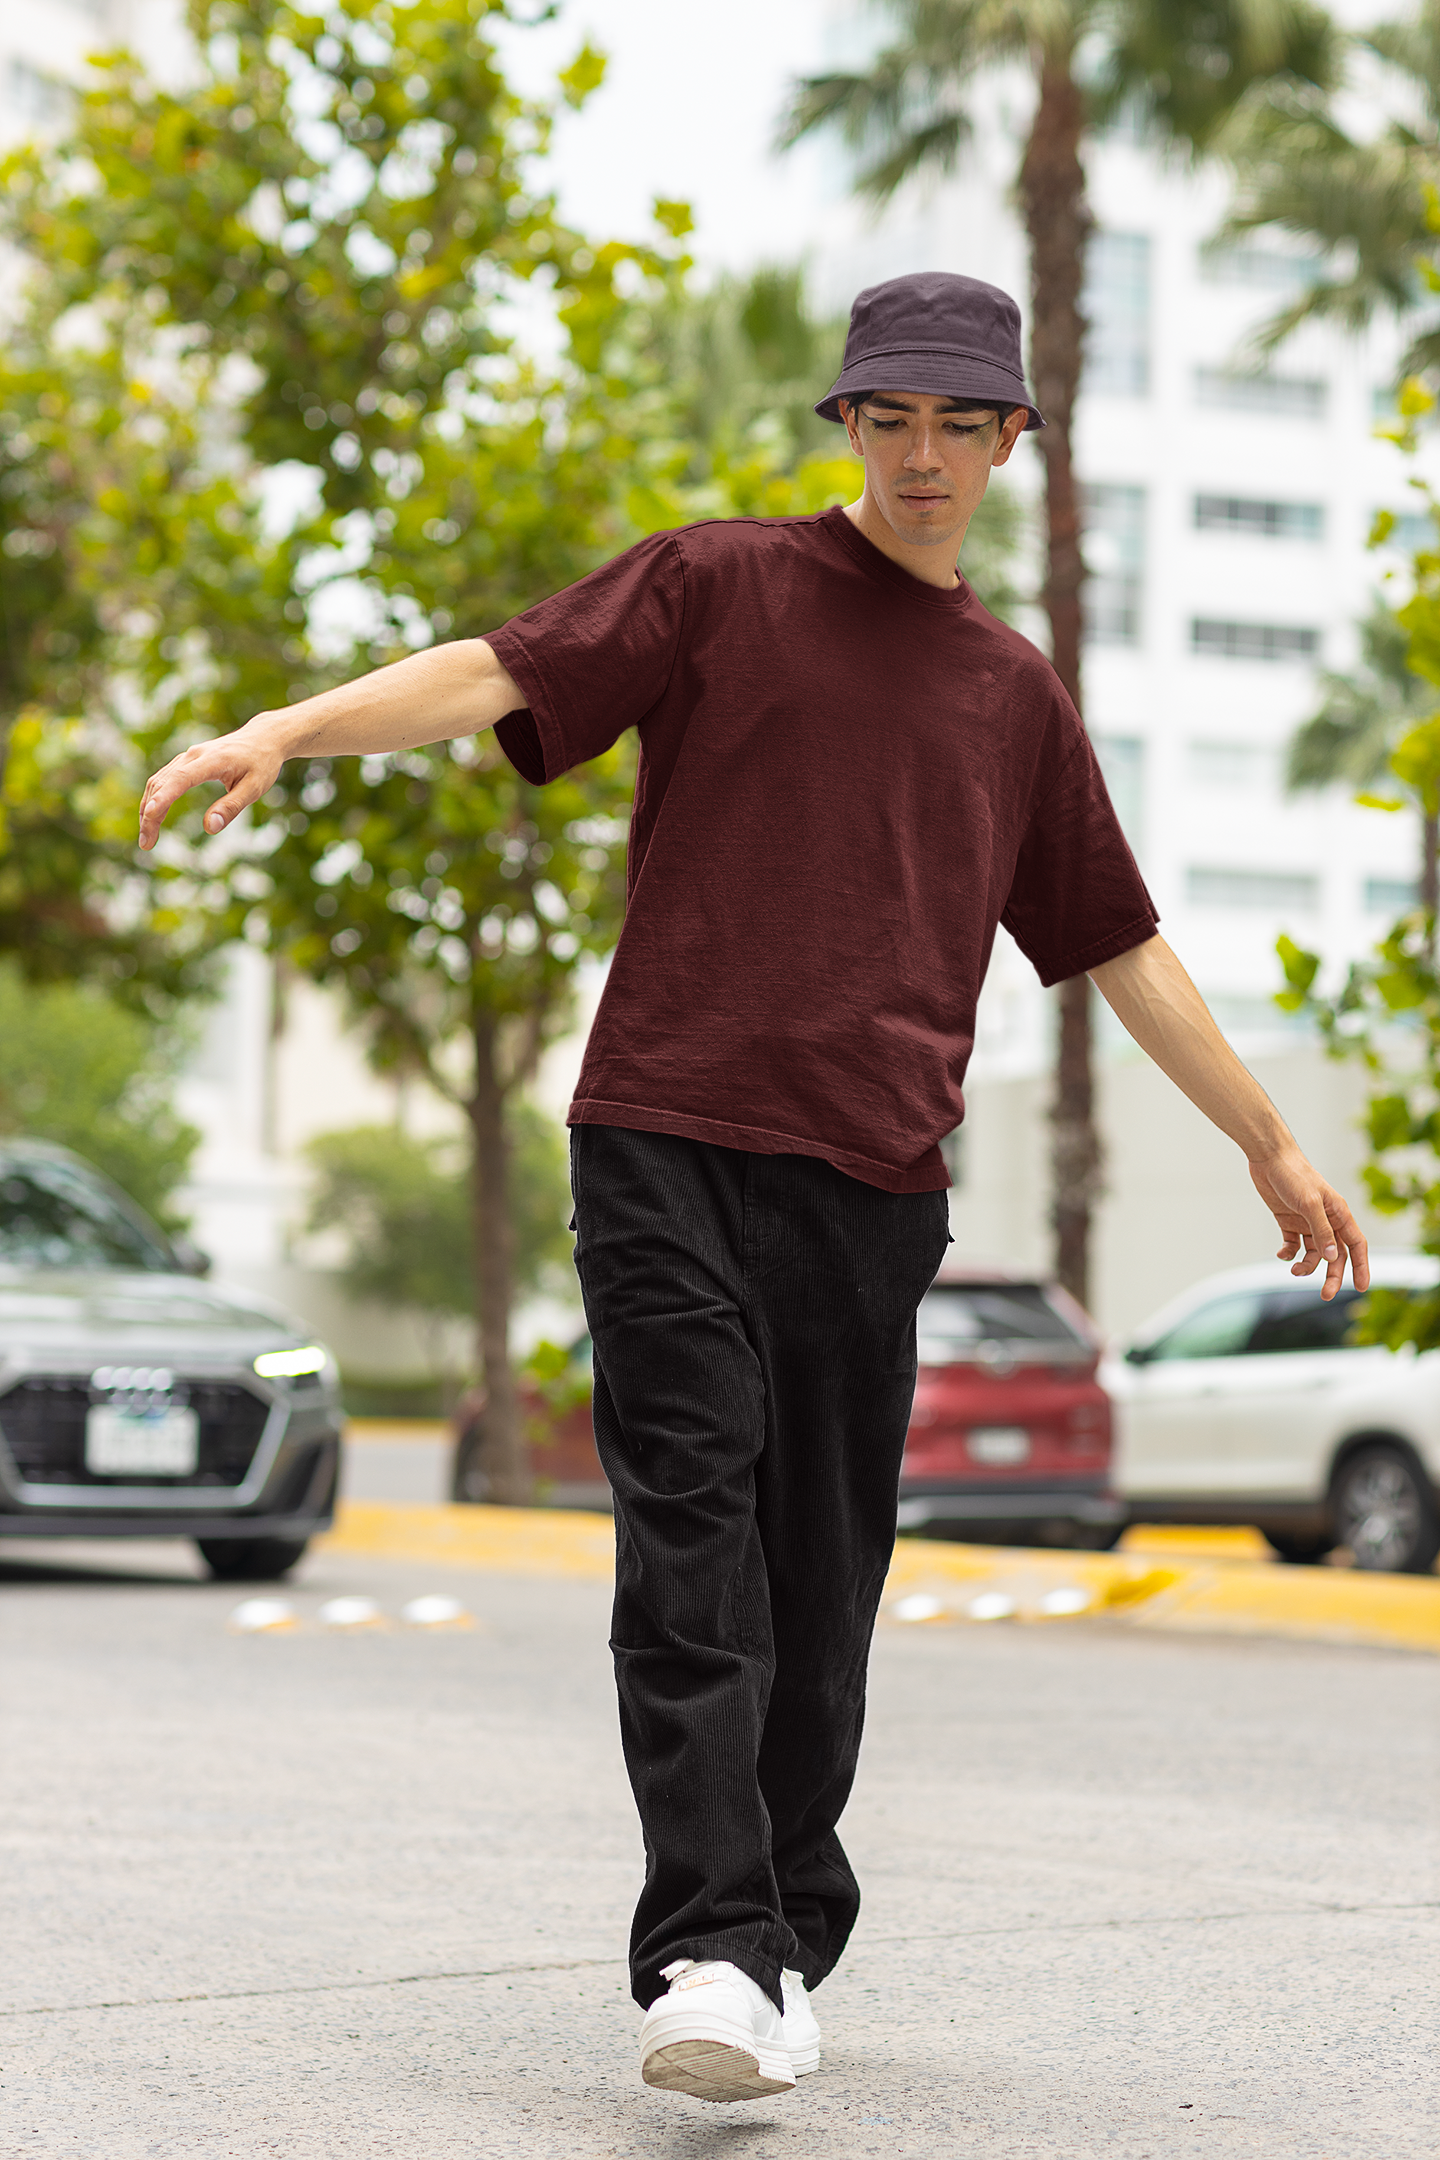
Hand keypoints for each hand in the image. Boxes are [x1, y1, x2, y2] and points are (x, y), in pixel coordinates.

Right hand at [138, 721, 284, 850]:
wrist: (263, 737)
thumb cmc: (261, 764)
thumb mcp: (254, 788)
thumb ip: (231, 807)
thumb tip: (210, 827)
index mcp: (213, 760)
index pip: (182, 779)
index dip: (164, 797)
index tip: (150, 816)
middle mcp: (194, 755)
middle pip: (163, 783)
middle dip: (150, 814)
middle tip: (146, 843)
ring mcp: (187, 756)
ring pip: (158, 781)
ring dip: (148, 808)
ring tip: (146, 838)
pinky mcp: (186, 761)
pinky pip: (163, 779)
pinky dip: (154, 798)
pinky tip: (151, 816)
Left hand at [1248, 1148, 1369, 1300]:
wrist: (1268, 1157)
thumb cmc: (1294, 1175)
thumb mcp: (1309, 1203)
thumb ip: (1321, 1230)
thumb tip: (1332, 1257)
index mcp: (1339, 1213)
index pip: (1356, 1245)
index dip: (1362, 1266)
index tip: (1361, 1287)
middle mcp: (1325, 1219)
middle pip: (1335, 1255)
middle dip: (1332, 1275)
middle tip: (1325, 1294)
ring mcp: (1306, 1221)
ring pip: (1313, 1253)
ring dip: (1306, 1265)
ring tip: (1294, 1269)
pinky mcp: (1288, 1220)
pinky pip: (1293, 1244)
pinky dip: (1288, 1253)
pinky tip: (1282, 1254)